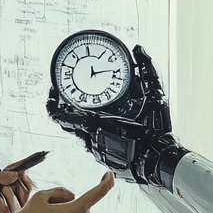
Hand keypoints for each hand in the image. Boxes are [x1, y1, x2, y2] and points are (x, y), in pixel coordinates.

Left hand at [0, 168, 33, 212]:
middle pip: (25, 187)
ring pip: (23, 200)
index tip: (20, 174)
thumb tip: (14, 175)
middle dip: (14, 188)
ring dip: (10, 200)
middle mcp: (6, 193)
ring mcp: (10, 207)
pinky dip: (7, 212)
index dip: (20, 174)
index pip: (17, 174)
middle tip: (3, 190)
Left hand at [46, 45, 184, 189]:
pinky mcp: (105, 159)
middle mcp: (92, 139)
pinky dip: (97, 134)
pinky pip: (94, 144)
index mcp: (95, 123)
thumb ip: (146, 71)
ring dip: (85, 122)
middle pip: (69, 123)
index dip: (52, 103)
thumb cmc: (155, 132)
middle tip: (74, 97)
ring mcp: (98, 151)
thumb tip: (140, 50)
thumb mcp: (154, 97)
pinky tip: (109, 128)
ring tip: (95, 111)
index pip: (60, 114)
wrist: (161, 162)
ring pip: (82, 134)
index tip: (53, 91)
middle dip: (71, 110)